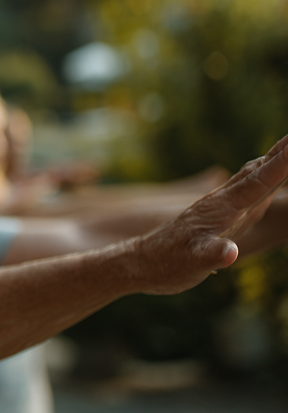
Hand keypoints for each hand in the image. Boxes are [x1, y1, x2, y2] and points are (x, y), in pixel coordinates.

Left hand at [130, 134, 287, 294]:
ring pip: (249, 180)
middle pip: (256, 173)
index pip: (257, 182)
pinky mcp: (214, 217)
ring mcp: (218, 209)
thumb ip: (213, 255)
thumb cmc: (166, 264)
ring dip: (270, 163)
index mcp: (221, 208)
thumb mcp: (192, 262)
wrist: (139, 263)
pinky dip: (259, 183)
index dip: (280, 165)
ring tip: (287, 148)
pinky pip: (243, 195)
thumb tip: (231, 253)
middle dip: (279, 154)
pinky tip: (267, 185)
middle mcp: (221, 202)